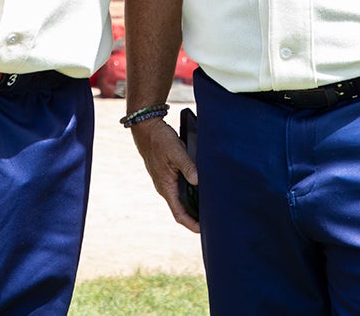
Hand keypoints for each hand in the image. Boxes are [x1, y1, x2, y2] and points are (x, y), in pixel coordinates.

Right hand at [130, 117, 199, 231]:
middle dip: (195, 218)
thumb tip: (197, 181)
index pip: (179, 214)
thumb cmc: (160, 140)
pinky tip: (201, 191)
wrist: (146, 128)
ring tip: (209, 209)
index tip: (203, 230)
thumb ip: (188, 166)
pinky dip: (190, 194)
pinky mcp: (167, 175)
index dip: (191, 224)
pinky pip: (179, 190)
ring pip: (180, 200)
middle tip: (212, 221)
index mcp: (165, 186)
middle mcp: (164, 188)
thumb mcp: (176, 151)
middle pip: (181, 210)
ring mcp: (165, 182)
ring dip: (193, 206)